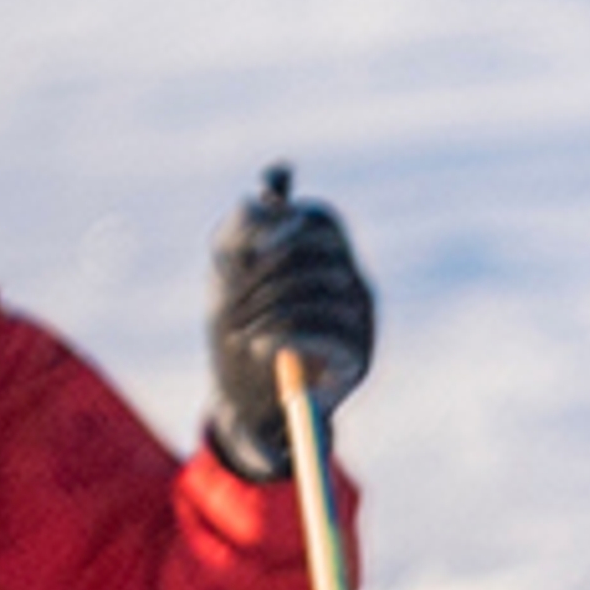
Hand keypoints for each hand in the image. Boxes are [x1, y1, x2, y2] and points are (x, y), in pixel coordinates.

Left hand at [205, 173, 374, 483]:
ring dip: (268, 312)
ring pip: (320, 291)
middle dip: (268, 274)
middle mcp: (352, 282)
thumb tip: (270, 186)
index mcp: (327, 256)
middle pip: (321, 253)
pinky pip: (328, 331)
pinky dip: (286, 335)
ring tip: (241, 335)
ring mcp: (360, 320)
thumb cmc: (241, 328)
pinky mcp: (358, 358)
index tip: (249, 251)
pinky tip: (260, 347)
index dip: (286, 225)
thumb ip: (242, 224)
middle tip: (230, 303)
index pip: (321, 219)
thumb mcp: (229, 271)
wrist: (246, 402)